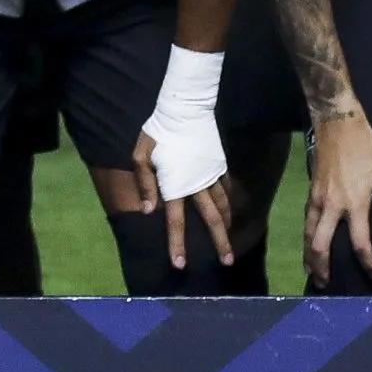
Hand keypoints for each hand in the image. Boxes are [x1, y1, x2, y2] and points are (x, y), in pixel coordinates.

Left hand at [128, 133, 241, 272]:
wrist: (185, 108)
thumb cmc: (158, 132)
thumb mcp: (141, 155)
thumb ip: (145, 183)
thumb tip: (149, 211)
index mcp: (176, 184)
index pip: (176, 221)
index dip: (177, 243)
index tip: (180, 263)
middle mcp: (197, 184)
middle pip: (210, 219)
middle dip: (219, 243)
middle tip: (227, 262)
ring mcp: (212, 175)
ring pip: (222, 206)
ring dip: (226, 226)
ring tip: (230, 244)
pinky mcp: (219, 165)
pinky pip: (226, 189)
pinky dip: (228, 204)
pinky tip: (229, 214)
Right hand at [303, 108, 371, 287]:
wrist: (338, 124)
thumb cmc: (367, 146)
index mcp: (356, 203)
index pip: (360, 241)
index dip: (368, 260)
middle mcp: (333, 206)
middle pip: (321, 245)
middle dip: (323, 267)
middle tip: (327, 284)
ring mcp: (318, 200)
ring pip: (309, 235)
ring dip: (310, 256)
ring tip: (313, 272)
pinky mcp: (311, 193)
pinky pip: (307, 222)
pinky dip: (307, 238)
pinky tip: (309, 246)